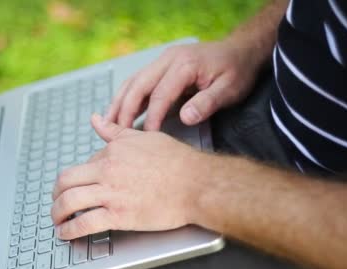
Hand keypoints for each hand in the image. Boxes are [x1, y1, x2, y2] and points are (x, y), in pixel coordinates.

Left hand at [51, 114, 202, 239]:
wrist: (197, 184)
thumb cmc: (178, 162)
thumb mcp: (144, 137)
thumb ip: (116, 132)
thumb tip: (96, 120)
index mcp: (112, 151)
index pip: (84, 165)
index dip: (81, 178)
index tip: (81, 186)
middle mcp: (107, 171)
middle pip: (65, 182)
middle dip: (56, 194)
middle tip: (56, 201)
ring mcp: (111, 194)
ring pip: (69, 202)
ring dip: (57, 213)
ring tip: (57, 220)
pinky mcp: (118, 216)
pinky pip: (84, 223)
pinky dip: (69, 231)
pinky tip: (66, 234)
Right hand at [106, 40, 261, 130]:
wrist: (240, 52)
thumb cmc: (236, 71)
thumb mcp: (230, 89)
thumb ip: (207, 103)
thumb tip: (185, 118)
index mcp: (184, 64)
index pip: (160, 95)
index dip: (151, 118)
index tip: (146, 138)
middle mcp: (168, 59)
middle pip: (138, 86)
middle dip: (124, 111)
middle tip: (115, 134)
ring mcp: (162, 61)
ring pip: (133, 82)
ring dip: (118, 103)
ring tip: (106, 124)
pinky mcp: (160, 67)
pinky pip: (137, 82)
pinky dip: (125, 97)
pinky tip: (118, 113)